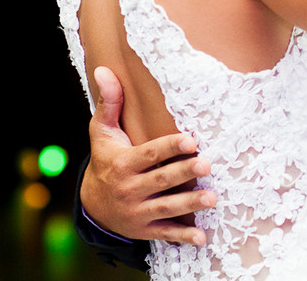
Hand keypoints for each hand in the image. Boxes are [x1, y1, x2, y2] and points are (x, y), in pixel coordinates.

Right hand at [81, 66, 215, 244]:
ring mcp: (137, 212)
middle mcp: (130, 189)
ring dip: (190, 204)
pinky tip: (202, 237)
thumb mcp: (102, 132)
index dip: (169, 147)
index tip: (191, 139)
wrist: (93, 205)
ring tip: (213, 198)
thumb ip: (109, 102)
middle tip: (208, 165)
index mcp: (122, 164)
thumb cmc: (106, 158)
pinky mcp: (145, 229)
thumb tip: (104, 69)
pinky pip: (165, 234)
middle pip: (162, 180)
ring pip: (167, 208)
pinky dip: (183, 237)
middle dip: (185, 173)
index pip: (149, 154)